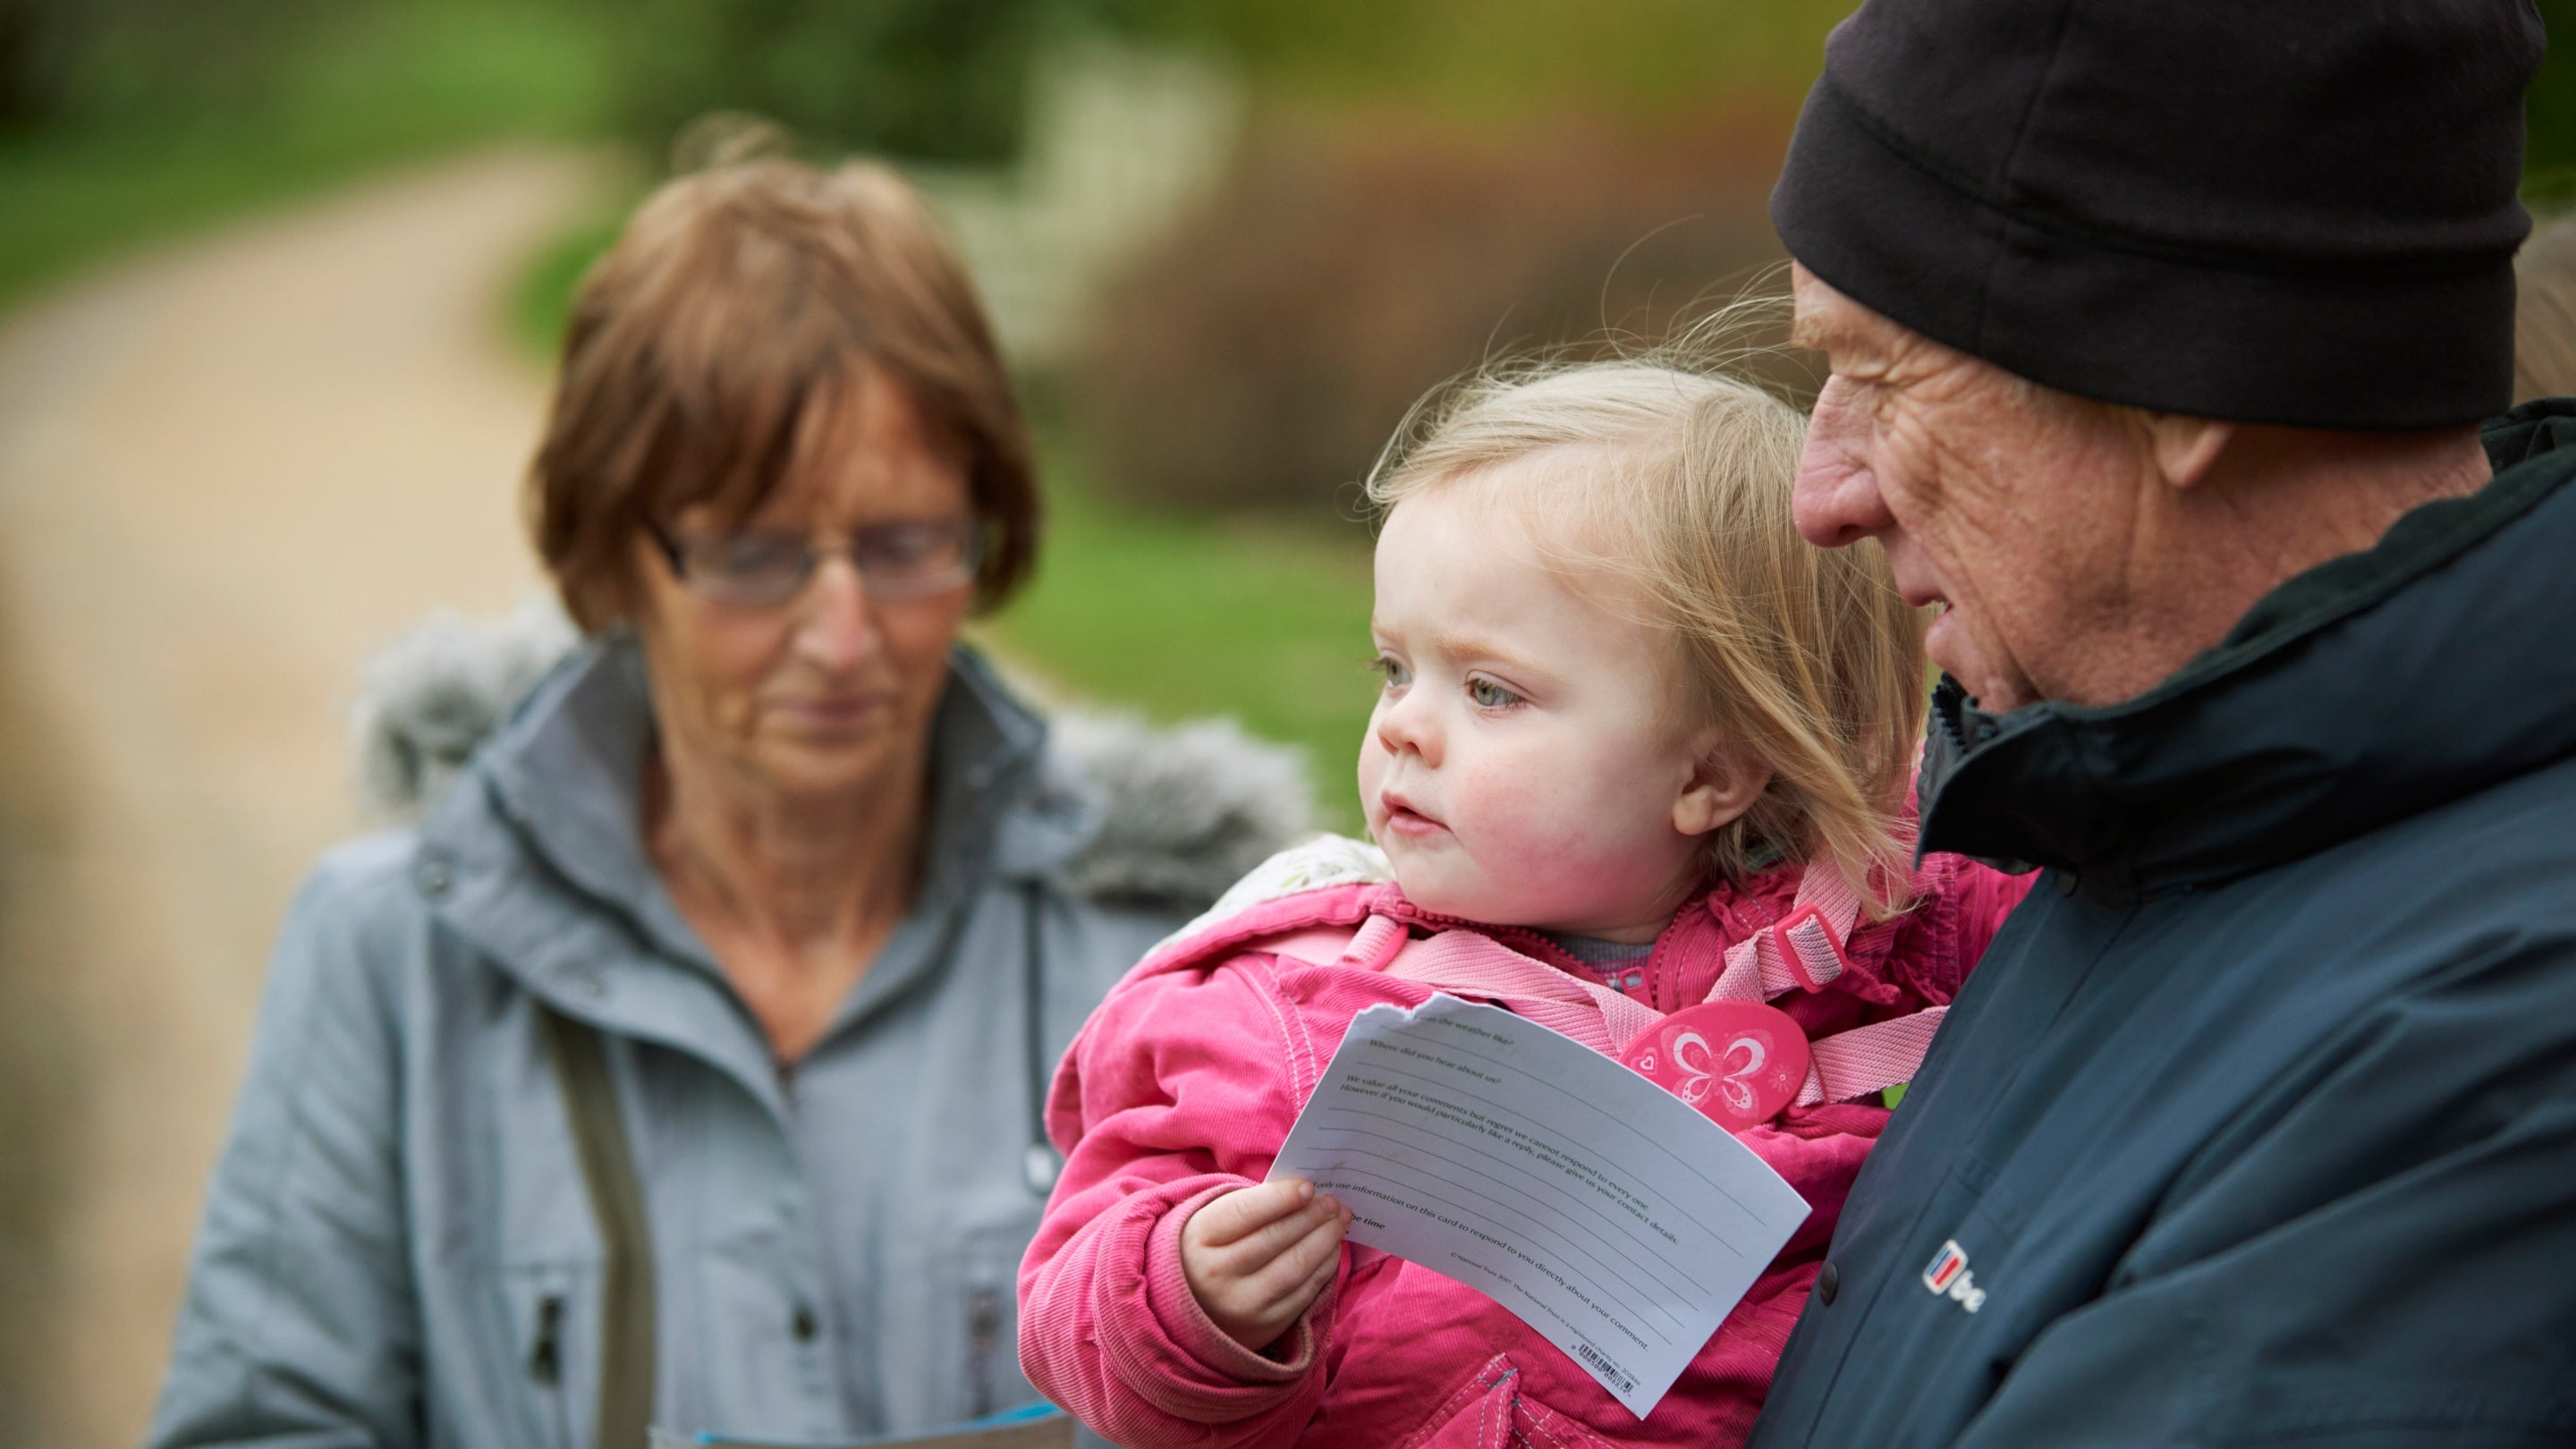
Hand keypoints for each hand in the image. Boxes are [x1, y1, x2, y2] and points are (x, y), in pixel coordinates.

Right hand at [1180, 1178, 1352, 1353]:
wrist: (1191, 1306)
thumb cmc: (1212, 1249)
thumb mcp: (1214, 1221)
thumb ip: (1252, 1205)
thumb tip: (1305, 1193)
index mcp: (1200, 1237)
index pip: (1245, 1212)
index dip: (1282, 1197)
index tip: (1308, 1187)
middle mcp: (1216, 1273)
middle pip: (1275, 1237)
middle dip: (1311, 1216)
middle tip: (1332, 1202)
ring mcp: (1242, 1303)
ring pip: (1295, 1265)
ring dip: (1325, 1240)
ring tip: (1339, 1221)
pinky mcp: (1267, 1325)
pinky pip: (1305, 1292)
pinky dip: (1325, 1266)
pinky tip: (1332, 1249)